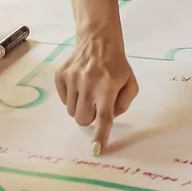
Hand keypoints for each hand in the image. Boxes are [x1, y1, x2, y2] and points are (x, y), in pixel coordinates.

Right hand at [55, 27, 137, 150]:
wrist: (97, 40)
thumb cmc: (116, 65)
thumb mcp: (130, 83)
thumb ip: (124, 104)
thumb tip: (109, 117)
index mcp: (108, 87)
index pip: (104, 116)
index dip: (100, 134)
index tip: (96, 149)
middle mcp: (88, 83)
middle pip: (83, 119)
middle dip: (89, 117)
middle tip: (96, 104)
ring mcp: (72, 79)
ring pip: (71, 112)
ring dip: (80, 107)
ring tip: (88, 91)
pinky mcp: (61, 75)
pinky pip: (63, 100)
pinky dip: (71, 97)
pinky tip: (79, 84)